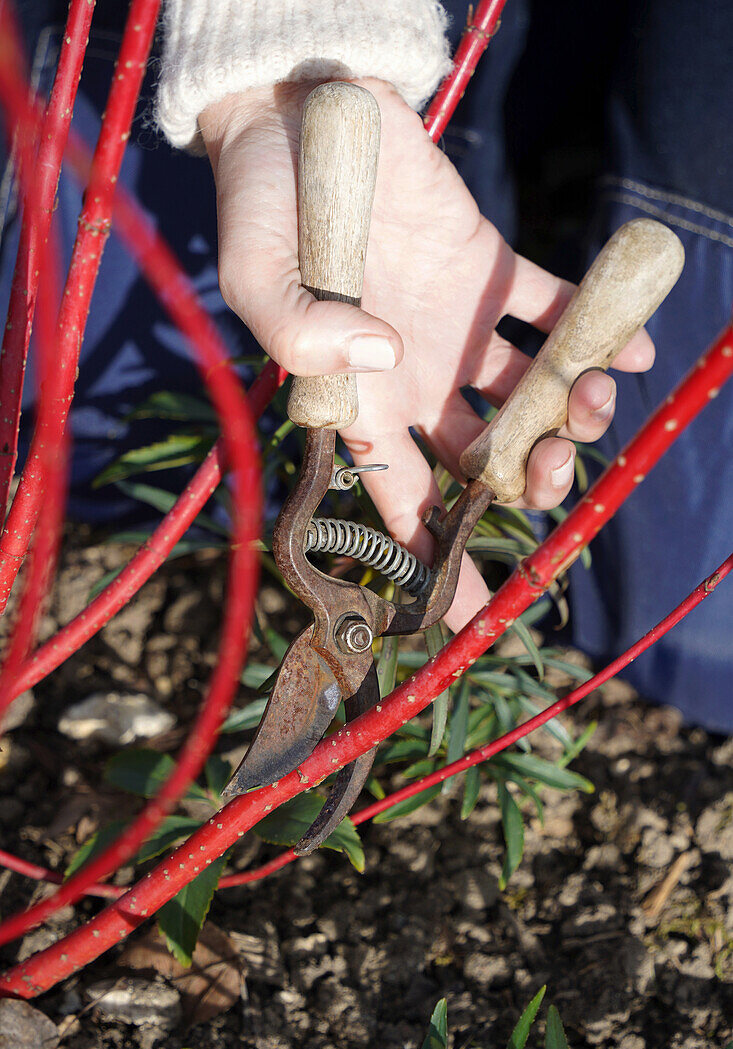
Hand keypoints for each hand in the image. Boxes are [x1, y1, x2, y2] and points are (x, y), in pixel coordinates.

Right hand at [200, 79, 653, 630]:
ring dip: (570, 407)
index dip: (436, 558)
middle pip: (481, 457)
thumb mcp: (258, 273)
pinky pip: (549, 310)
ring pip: (525, 394)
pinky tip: (627, 348)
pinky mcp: (486, 268)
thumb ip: (302, 331)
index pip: (401, 501)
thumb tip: (385, 357)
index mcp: (358, 397)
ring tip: (596, 392)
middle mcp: (412, 375)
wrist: (298, 111)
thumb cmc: (262, 202)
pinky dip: (591, 330)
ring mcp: (454, 325)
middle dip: (528, 477)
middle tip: (552, 467)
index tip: (474, 613)